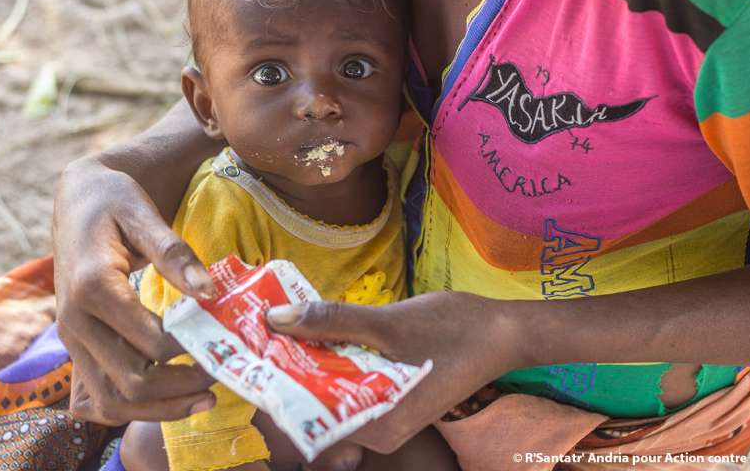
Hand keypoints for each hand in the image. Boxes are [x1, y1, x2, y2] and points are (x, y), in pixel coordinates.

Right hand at [53, 157, 216, 423]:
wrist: (77, 200)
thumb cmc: (114, 202)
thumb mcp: (144, 215)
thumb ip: (175, 254)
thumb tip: (209, 293)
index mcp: (93, 289)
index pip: (150, 342)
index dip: (193, 348)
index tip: (226, 339)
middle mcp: (75, 323)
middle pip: (131, 382)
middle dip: (183, 386)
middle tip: (224, 371)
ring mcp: (73, 341)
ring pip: (113, 400)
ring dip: (162, 408)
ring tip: (207, 398)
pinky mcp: (78, 348)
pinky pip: (102, 396)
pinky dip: (138, 408)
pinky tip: (174, 399)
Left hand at [266, 291, 531, 453]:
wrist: (503, 331)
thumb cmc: (453, 330)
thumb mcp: (388, 324)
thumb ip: (332, 322)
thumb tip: (274, 319)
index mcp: (376, 426)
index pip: (306, 412)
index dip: (272, 379)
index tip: (246, 347)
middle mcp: (377, 430)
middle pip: (316, 400)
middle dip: (287, 364)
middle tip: (258, 326)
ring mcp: (385, 414)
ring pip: (331, 387)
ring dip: (308, 355)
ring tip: (280, 321)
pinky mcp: (390, 395)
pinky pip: (349, 378)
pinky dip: (332, 355)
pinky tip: (317, 327)